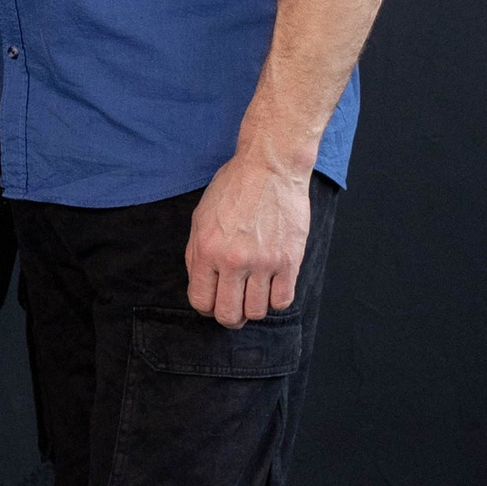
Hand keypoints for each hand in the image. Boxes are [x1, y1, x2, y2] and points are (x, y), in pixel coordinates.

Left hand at [185, 153, 311, 327]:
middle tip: (234, 307)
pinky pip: (283, 300)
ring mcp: (264, 262)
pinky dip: (276, 299)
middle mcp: (234, 260)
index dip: (206, 307)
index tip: (214, 302)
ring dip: (254, 307)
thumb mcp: (200, 218)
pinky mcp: (289, 260)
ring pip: (257, 311)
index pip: (201, 302)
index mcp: (207, 250)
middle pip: (229, 315)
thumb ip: (197, 255)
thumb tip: (201, 286)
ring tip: (254, 292)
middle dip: (229, 317)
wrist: (269, 168)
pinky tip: (272, 285)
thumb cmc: (233, 189)